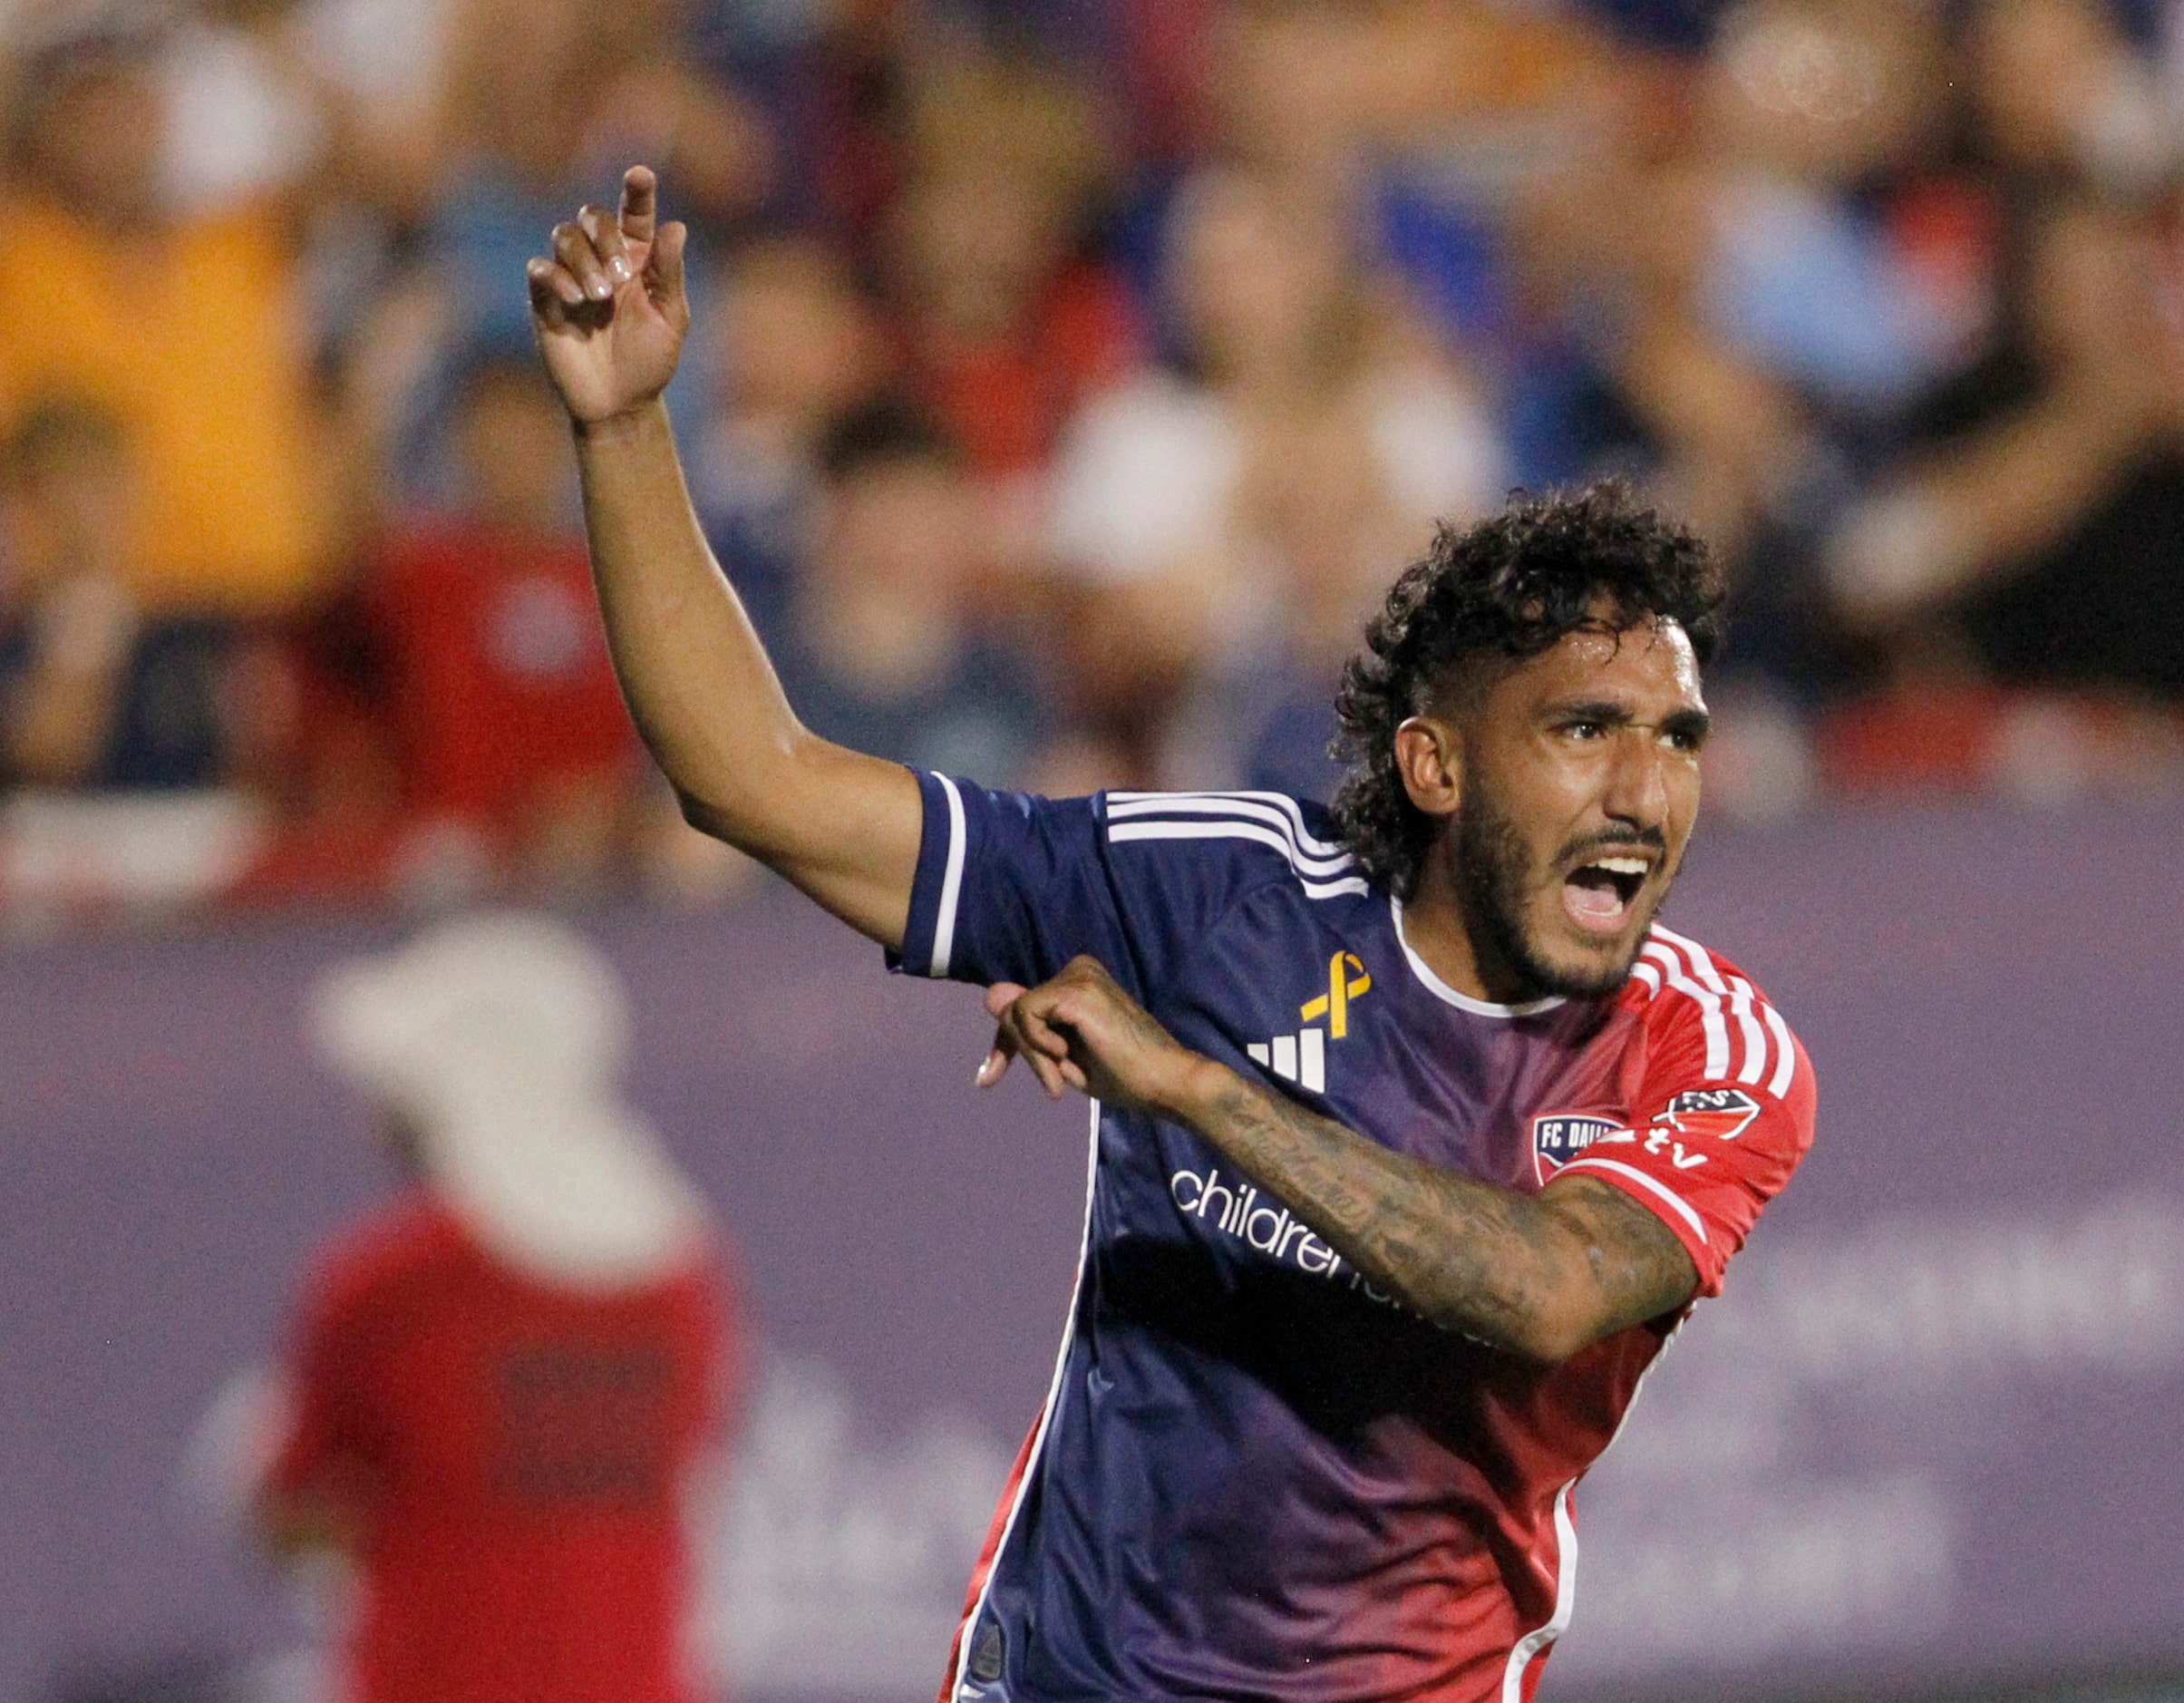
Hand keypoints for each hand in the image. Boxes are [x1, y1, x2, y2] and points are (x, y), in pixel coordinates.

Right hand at [527, 165, 689, 425]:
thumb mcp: (670, 318)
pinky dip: (556, 278)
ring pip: (564, 236)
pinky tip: (576, 302)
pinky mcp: (545, 300)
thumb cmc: (651, 360)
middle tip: (620, 275)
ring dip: (583, 260)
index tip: (641, 174)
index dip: (637, 190)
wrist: (620, 402)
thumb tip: (676, 227)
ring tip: (599, 297)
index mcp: (639, 259)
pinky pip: (540, 269)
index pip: (634, 213)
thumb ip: (669, 273)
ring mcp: (572, 277)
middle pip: (591, 216)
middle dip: (604, 236)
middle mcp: (603, 260)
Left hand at [974, 956, 1220, 1116]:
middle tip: (1054, 1085)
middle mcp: (1078, 969)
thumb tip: (990, 994)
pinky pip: (1026, 1016)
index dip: (1005, 1043)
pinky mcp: (1077, 992)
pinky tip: (1064, 1059)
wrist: (1166, 1082)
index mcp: (1078, 980)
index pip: (1021, 1005)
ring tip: (1062, 1080)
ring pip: (1017, 1013)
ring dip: (1034, 1056)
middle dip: (1020, 1051)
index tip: (989, 1078)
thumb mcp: (1063, 1053)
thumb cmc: (1123, 1075)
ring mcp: (1079, 977)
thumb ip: (1030, 1027)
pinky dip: (1036, 1047)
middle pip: (1013, 1008)